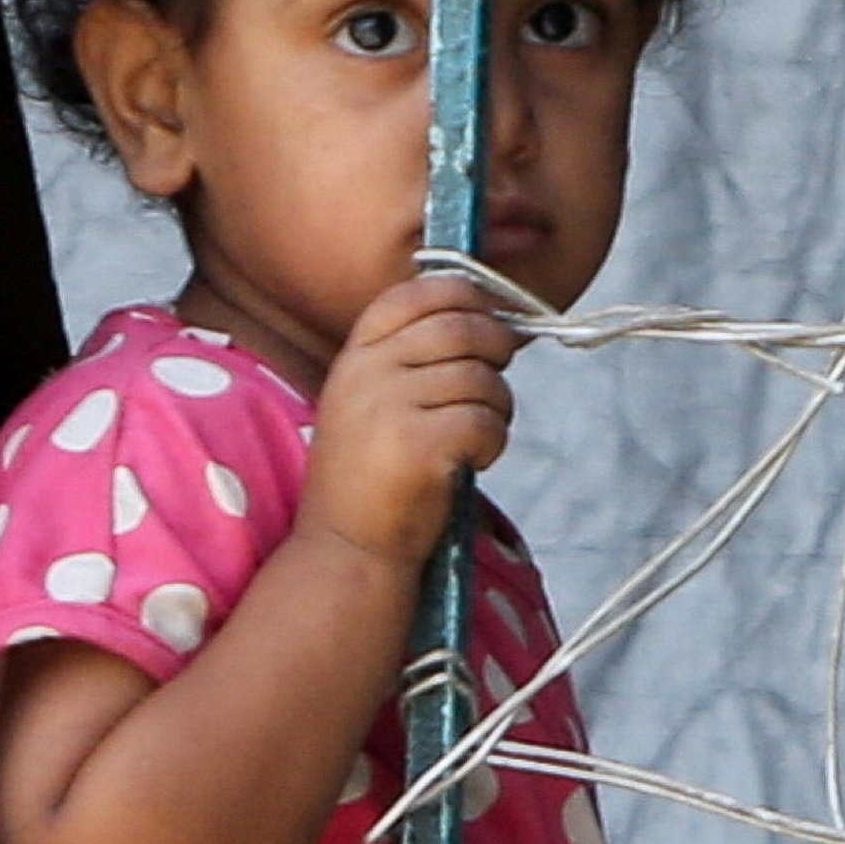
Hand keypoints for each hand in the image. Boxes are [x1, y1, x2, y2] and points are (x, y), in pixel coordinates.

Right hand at [295, 269, 519, 573]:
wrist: (346, 549)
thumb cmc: (372, 480)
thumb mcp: (372, 404)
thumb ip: (414, 359)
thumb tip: (498, 322)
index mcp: (355, 358)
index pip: (416, 294)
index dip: (464, 298)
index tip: (485, 323)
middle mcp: (367, 374)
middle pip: (463, 328)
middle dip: (497, 351)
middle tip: (491, 388)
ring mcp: (390, 408)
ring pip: (483, 378)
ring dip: (497, 408)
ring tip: (474, 439)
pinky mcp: (419, 446)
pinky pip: (487, 421)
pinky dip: (493, 443)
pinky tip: (469, 463)